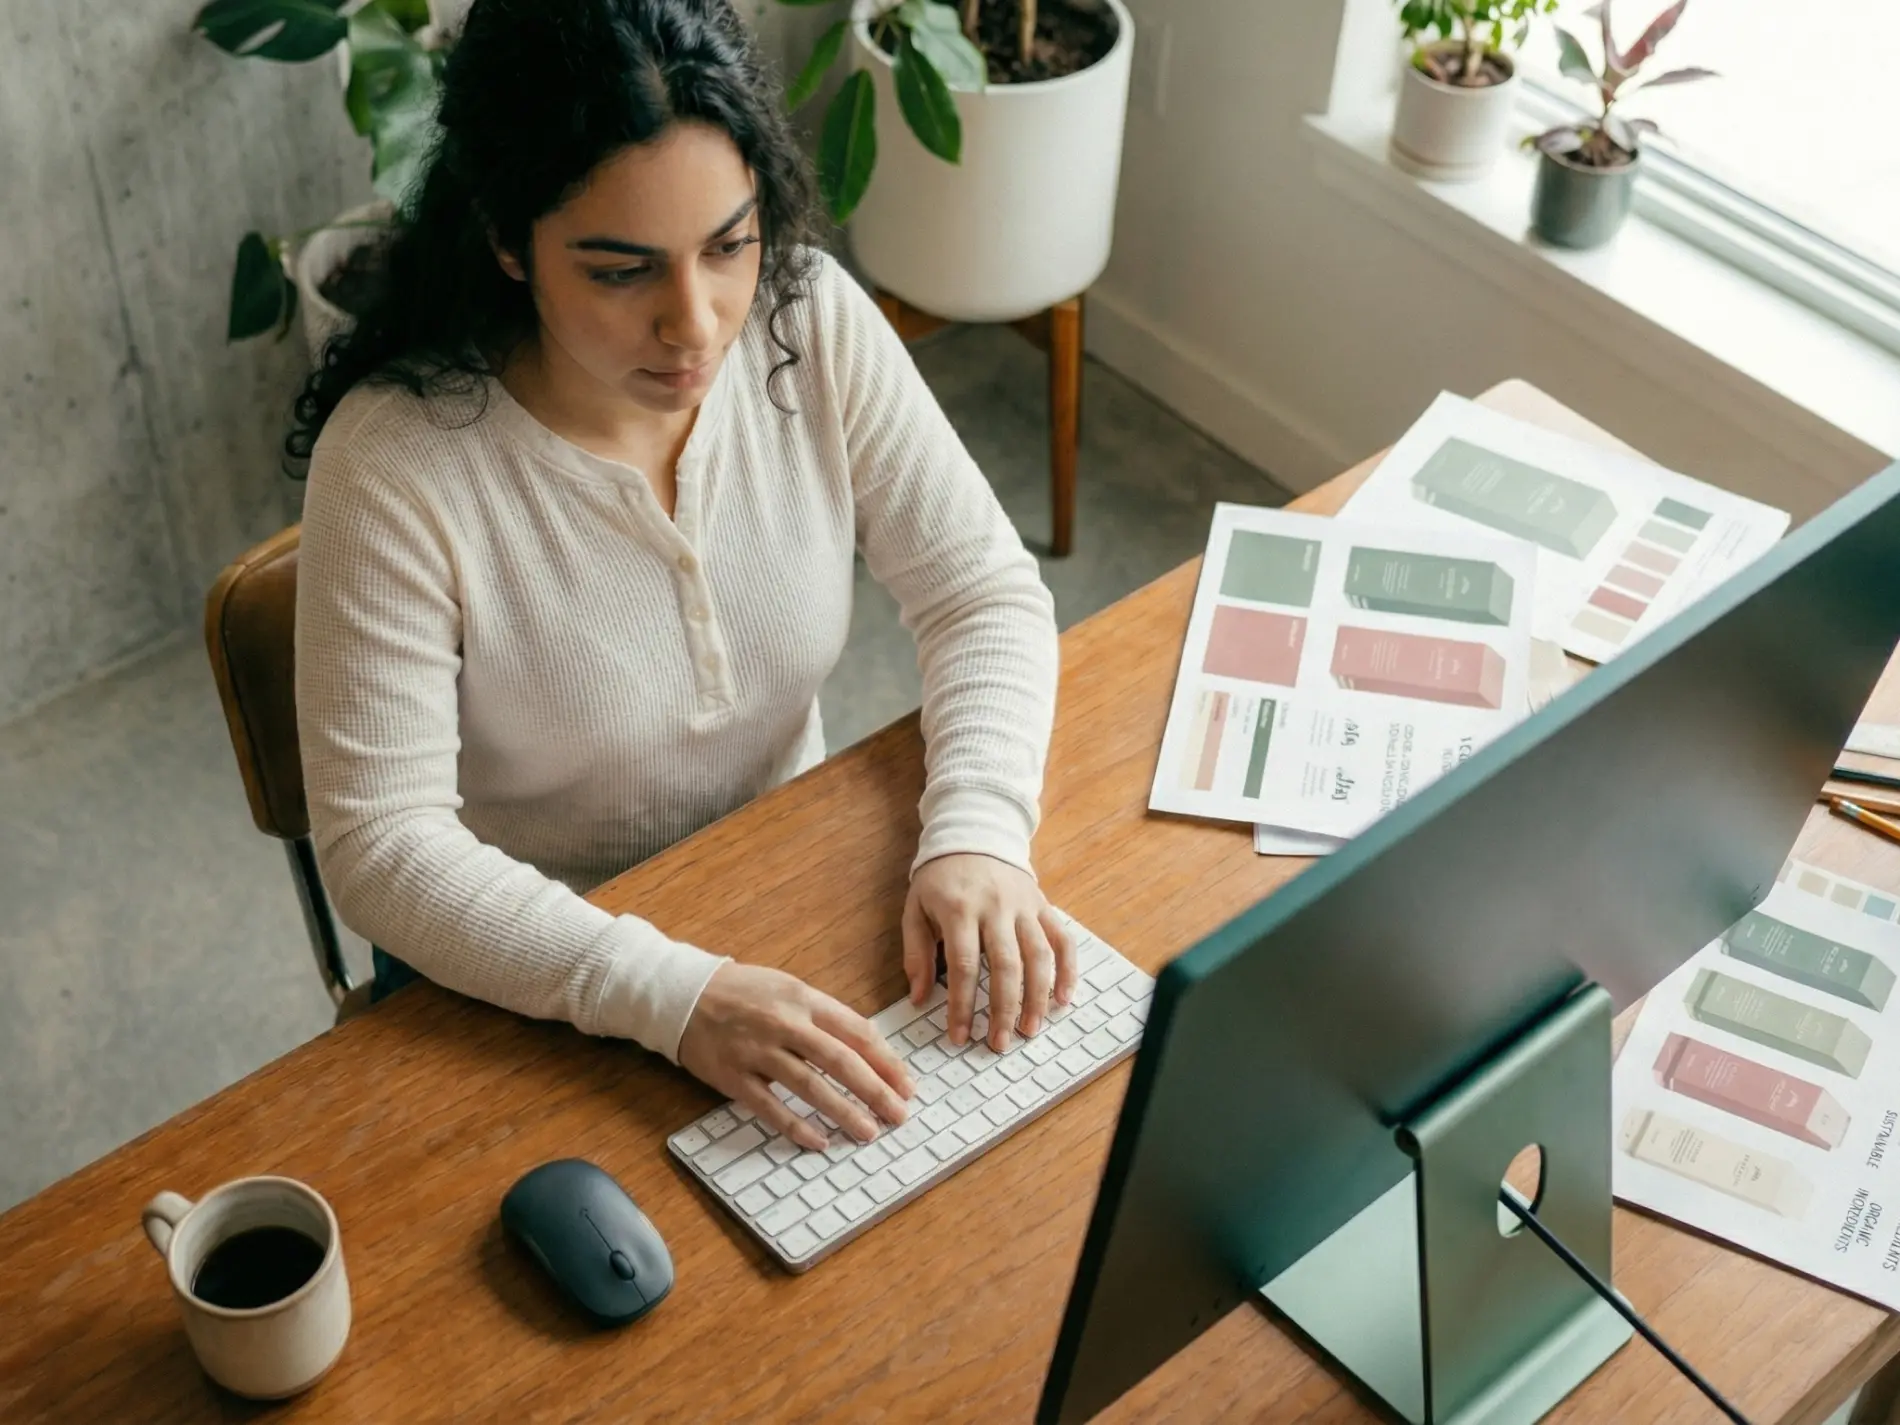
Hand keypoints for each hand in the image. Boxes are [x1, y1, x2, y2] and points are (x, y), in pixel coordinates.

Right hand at [677, 963, 912, 1152]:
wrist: (684, 994)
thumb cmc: (744, 992)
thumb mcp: (789, 989)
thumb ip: (825, 1017)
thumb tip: (869, 1050)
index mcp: (803, 999)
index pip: (856, 1031)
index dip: (886, 1061)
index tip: (907, 1084)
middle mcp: (783, 1023)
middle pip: (840, 1060)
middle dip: (875, 1090)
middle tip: (900, 1114)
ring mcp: (757, 1051)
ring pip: (810, 1085)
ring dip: (843, 1111)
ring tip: (869, 1131)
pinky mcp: (733, 1076)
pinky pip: (770, 1106)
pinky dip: (796, 1126)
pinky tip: (819, 1141)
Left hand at [904, 854, 1076, 1052]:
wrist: (972, 835)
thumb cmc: (939, 879)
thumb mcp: (915, 909)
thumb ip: (916, 954)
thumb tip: (919, 1000)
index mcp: (960, 910)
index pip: (964, 966)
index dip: (962, 1006)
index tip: (959, 1036)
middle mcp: (996, 908)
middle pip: (1006, 966)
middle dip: (1003, 1010)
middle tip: (999, 1044)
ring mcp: (1024, 906)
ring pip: (1038, 956)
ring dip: (1037, 997)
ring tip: (1030, 1030)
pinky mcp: (1043, 905)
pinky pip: (1062, 939)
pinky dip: (1068, 970)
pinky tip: (1064, 999)